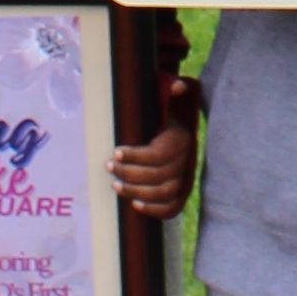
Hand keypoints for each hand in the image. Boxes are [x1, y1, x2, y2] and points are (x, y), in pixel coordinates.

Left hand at [114, 74, 201, 220]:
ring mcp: (185, 179)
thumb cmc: (175, 114)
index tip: (115, 152)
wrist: (187, 131)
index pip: (158, 155)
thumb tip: (176, 85)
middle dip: (130, 174)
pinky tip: (136, 205)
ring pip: (163, 193)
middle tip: (109, 168)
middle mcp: (185, 163)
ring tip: (115, 185)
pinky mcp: (183, 192)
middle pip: (157, 176)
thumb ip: (178, 92)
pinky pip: (172, 206)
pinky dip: (155, 210)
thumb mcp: (178, 101)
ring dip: (137, 192)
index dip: (136, 156)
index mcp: (181, 141)